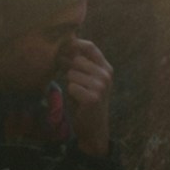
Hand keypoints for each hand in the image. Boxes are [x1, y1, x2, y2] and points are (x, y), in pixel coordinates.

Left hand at [52, 33, 112, 147]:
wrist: (94, 126)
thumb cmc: (86, 99)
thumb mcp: (86, 78)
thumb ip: (78, 62)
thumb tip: (64, 43)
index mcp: (106, 68)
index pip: (91, 47)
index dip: (75, 44)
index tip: (63, 47)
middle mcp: (106, 75)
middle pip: (77, 60)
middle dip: (70, 70)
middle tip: (75, 84)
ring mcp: (101, 86)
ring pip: (72, 74)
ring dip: (71, 84)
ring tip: (79, 94)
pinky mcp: (93, 97)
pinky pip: (71, 86)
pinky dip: (71, 94)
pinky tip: (78, 101)